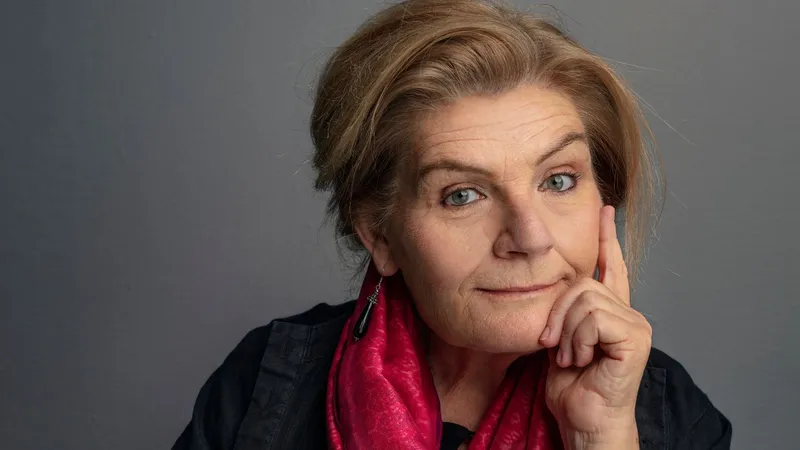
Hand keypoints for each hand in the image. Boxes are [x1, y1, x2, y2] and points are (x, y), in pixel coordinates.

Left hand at [538, 205, 651, 449]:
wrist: (583, 420)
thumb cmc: (571, 388)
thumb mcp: (558, 339)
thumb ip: (562, 311)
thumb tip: (551, 283)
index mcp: (610, 311)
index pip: (610, 266)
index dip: (605, 238)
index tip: (603, 209)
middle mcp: (628, 312)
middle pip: (581, 282)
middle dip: (557, 314)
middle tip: (553, 346)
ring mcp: (635, 324)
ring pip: (584, 299)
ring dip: (565, 333)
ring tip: (570, 358)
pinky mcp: (635, 337)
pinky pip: (593, 317)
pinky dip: (577, 340)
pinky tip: (582, 361)